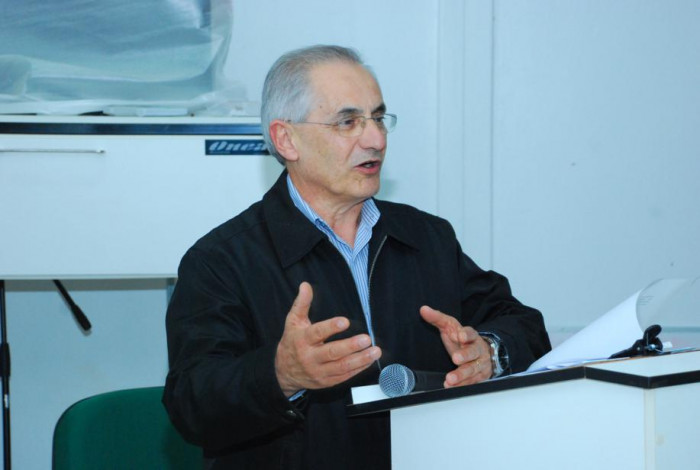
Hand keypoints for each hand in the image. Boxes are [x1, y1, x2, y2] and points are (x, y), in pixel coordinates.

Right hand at [275, 282, 381, 396]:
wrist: (284, 372)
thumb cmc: (292, 342)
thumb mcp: (293, 321)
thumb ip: (301, 304)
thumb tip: (305, 285)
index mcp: (302, 340)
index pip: (316, 333)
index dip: (330, 327)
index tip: (345, 321)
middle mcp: (310, 357)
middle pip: (332, 352)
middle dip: (350, 346)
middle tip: (366, 339)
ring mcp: (319, 371)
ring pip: (341, 366)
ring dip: (360, 359)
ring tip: (374, 351)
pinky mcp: (327, 381)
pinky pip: (345, 376)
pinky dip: (359, 369)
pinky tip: (369, 360)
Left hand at [419, 306, 491, 386]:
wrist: (483, 352)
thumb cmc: (463, 339)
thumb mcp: (451, 326)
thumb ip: (437, 318)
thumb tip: (423, 309)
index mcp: (471, 336)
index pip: (471, 333)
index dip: (466, 334)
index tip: (460, 335)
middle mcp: (478, 350)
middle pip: (473, 352)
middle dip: (465, 355)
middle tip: (456, 358)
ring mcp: (480, 364)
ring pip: (472, 370)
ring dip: (461, 375)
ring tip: (450, 379)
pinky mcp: (479, 376)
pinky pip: (471, 382)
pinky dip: (462, 385)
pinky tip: (452, 387)